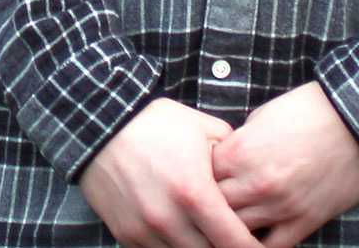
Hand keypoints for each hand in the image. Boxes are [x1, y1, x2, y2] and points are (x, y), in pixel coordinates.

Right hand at [77, 97, 262, 247]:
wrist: (98, 125)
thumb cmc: (154, 124)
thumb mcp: (202, 128)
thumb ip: (232, 156)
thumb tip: (249, 175)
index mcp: (194, 193)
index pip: (235, 242)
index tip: (260, 245)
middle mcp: (169, 219)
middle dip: (224, 245)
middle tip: (230, 233)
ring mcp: (145, 230)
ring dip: (198, 246)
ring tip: (204, 231)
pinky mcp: (126, 234)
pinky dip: (171, 245)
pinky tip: (178, 230)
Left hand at [209, 82, 358, 246]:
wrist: (355, 121)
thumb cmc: (307, 111)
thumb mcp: (260, 118)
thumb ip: (237, 145)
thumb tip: (221, 163)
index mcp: (239, 152)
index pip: (199, 178)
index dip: (198, 177)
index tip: (202, 177)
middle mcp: (255, 182)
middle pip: (214, 207)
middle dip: (210, 204)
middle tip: (210, 203)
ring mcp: (280, 206)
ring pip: (237, 231)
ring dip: (231, 226)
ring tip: (228, 223)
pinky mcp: (305, 221)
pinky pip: (272, 247)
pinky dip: (258, 246)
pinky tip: (253, 238)